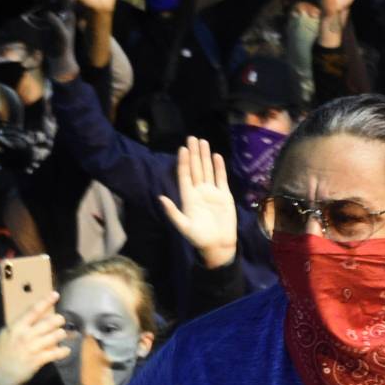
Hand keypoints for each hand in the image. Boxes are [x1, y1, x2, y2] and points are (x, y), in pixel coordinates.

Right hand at [0, 291, 68, 384]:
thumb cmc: (1, 353)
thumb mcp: (5, 335)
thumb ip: (19, 326)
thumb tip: (33, 317)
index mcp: (16, 326)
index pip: (33, 310)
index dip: (46, 301)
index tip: (55, 294)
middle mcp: (25, 335)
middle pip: (48, 322)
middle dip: (58, 320)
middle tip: (60, 320)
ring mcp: (32, 348)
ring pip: (54, 336)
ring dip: (61, 334)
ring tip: (61, 334)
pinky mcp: (37, 360)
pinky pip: (55, 353)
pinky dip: (63, 351)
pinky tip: (66, 350)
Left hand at [158, 135, 238, 267]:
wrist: (218, 246)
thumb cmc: (199, 238)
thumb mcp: (184, 226)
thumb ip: (173, 212)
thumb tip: (160, 198)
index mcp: (188, 197)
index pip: (185, 175)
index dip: (184, 162)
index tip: (182, 148)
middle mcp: (199, 192)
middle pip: (196, 169)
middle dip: (194, 154)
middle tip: (192, 138)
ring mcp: (212, 193)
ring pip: (208, 170)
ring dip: (205, 156)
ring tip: (203, 142)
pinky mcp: (224, 196)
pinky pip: (221, 178)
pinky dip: (219, 167)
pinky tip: (216, 156)